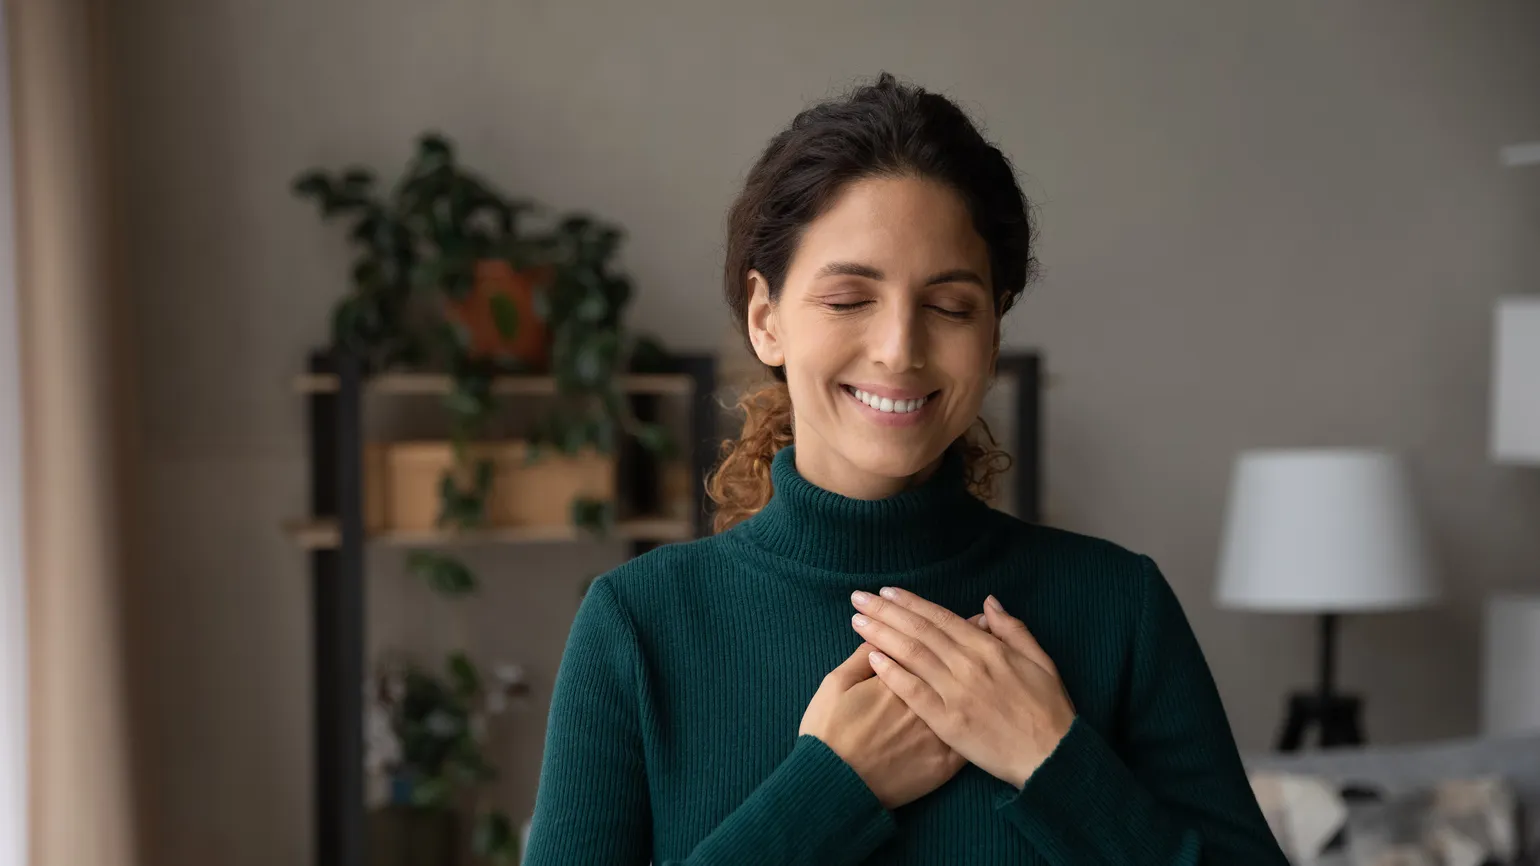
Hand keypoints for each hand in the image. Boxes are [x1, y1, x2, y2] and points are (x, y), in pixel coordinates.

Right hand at [798, 616, 988, 808]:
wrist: (836, 786)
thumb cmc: (829, 733)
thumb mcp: (835, 685)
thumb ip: (859, 658)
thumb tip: (879, 636)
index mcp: (897, 679)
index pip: (922, 642)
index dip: (936, 624)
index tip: (950, 611)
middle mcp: (924, 700)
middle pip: (949, 662)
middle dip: (967, 638)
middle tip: (979, 617)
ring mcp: (938, 733)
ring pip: (965, 694)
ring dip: (977, 667)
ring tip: (987, 642)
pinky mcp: (945, 763)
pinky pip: (970, 735)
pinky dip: (980, 711)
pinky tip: (987, 696)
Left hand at [849, 588, 1075, 789]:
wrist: (1051, 756)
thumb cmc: (1048, 709)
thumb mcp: (1040, 660)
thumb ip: (1012, 629)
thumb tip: (988, 602)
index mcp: (988, 648)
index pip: (941, 618)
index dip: (911, 603)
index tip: (887, 592)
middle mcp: (968, 665)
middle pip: (919, 631)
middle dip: (885, 612)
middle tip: (859, 598)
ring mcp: (956, 693)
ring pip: (911, 655)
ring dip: (881, 635)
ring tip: (857, 621)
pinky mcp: (947, 722)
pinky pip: (913, 692)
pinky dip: (892, 673)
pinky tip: (871, 659)